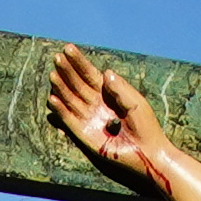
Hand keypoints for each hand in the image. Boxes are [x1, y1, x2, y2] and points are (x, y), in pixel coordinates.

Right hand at [48, 43, 166, 177]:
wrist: (147, 152)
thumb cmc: (146, 126)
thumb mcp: (136, 103)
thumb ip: (120, 88)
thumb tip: (106, 72)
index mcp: (108, 93)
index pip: (90, 74)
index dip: (79, 62)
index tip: (68, 49)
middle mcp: (96, 104)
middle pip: (78, 84)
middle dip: (67, 71)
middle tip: (57, 57)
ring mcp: (89, 118)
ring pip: (71, 99)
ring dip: (61, 87)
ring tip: (53, 74)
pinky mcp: (84, 134)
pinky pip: (69, 120)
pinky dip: (61, 110)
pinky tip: (53, 99)